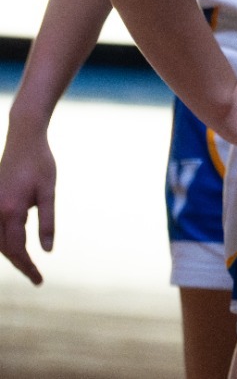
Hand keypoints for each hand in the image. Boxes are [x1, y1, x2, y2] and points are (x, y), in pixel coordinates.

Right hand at [0, 116, 55, 283]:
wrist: (23, 138)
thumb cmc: (40, 163)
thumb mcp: (49, 192)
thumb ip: (47, 222)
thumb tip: (47, 251)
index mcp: (10, 212)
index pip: (17, 250)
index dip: (27, 268)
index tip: (39, 280)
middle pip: (4, 249)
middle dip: (19, 264)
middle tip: (36, 277)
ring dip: (11, 254)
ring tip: (28, 265)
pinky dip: (5, 241)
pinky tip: (17, 244)